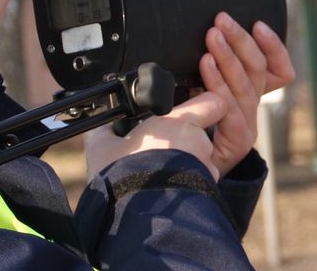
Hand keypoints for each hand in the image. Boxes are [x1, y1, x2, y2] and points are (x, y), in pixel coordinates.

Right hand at [85, 91, 227, 179]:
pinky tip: (166, 192)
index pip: (213, 102)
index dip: (207, 105)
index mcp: (179, 122)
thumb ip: (107, 131)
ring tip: (162, 176)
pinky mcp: (207, 193)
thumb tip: (102, 126)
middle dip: (187, 144)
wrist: (134, 213)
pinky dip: (187, 186)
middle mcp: (199, 143)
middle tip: (162, 152)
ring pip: (201, 162)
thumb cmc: (122, 173)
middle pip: (201, 136)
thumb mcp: (103, 146)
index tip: (194, 109)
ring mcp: (206, 170)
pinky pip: (199, 184)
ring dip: (187, 166)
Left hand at [199, 12, 292, 176]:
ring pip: (245, 85)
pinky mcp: (236, 142)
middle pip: (260, 72)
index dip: (274, 48)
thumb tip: (206, 38)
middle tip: (223, 20)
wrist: (177, 170)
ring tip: (212, 36)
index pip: (279, 72)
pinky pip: (229, 106)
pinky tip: (204, 64)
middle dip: (242, 41)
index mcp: (249, 96)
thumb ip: (208, 71)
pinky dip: (216, 81)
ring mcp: (246, 127)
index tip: (259, 25)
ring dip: (227, 56)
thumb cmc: (183, 126)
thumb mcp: (198, 91)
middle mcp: (252, 110)